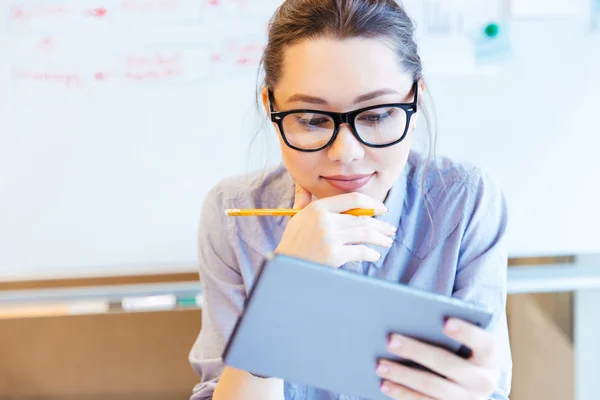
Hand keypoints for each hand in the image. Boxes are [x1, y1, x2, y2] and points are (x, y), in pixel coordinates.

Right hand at [274, 183, 396, 266]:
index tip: (382, 210)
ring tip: (387, 241)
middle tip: (390, 230)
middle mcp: (324, 220)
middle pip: (362, 219)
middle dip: (380, 225)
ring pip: (365, 234)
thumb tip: (326, 194)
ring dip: (380, 238)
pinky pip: (360, 252)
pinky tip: (374, 255)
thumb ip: (312, 203)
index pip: (353, 199)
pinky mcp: (333, 256)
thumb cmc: (293, 242)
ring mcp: (330, 238)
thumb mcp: (299, 217)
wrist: (283, 265)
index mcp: (318, 207)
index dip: (372, 204)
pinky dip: (370, 254)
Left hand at [376, 318, 498, 399]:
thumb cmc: (460, 351)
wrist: (471, 387)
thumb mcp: (463, 342)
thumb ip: (443, 328)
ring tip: (380, 365)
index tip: (446, 322)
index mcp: (489, 356)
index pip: (483, 342)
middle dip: (417, 351)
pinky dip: (402, 393)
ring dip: (403, 375)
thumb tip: (408, 317)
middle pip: (448, 364)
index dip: (465, 332)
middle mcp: (483, 381)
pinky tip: (385, 384)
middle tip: (390, 340)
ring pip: (433, 387)